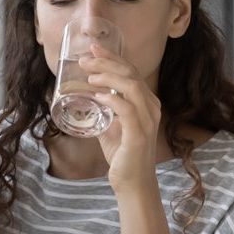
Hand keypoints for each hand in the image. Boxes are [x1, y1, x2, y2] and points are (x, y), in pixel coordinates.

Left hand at [83, 44, 161, 191]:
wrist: (132, 183)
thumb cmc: (123, 155)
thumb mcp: (110, 127)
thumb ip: (102, 112)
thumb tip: (83, 99)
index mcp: (145, 103)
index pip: (131, 72)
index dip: (113, 58)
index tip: (94, 49)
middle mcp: (150, 108)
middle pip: (131, 75)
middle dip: (107, 63)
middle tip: (85, 59)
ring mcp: (147, 120)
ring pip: (132, 87)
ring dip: (109, 78)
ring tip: (89, 76)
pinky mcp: (139, 134)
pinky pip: (127, 110)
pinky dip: (111, 99)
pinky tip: (97, 96)